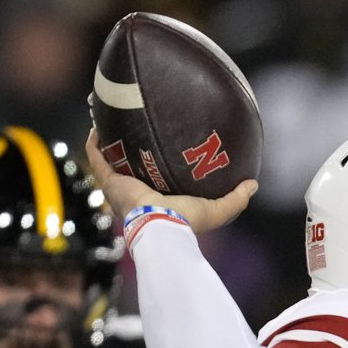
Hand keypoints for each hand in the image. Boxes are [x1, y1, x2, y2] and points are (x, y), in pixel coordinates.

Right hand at [84, 128, 256, 233]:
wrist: (161, 225)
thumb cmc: (187, 221)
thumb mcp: (218, 209)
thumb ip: (237, 198)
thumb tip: (253, 184)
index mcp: (159, 199)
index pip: (157, 179)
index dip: (157, 165)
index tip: (163, 148)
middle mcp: (137, 192)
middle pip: (130, 168)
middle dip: (129, 151)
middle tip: (135, 129)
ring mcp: (120, 187)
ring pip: (109, 161)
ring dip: (108, 143)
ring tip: (111, 121)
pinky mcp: (109, 182)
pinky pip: (97, 159)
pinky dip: (94, 144)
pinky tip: (97, 126)